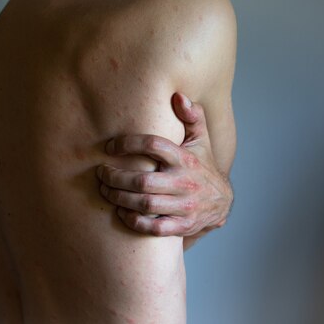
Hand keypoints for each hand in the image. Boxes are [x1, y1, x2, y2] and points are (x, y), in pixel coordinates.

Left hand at [96, 93, 232, 238]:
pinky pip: (154, 228)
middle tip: (101, 173)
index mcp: (185, 158)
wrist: (222, 202)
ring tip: (106, 191)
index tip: (110, 147)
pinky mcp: (183, 225)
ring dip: (120, 199)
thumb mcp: (201, 140)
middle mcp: (185, 182)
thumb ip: (191, 117)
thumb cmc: (203, 166)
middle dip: (115, 177)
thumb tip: (178, 95)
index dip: (128, 144)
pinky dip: (135, 221)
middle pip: (142, 180)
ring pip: (145, 204)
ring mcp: (185, 206)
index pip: (153, 145)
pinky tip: (122, 212)